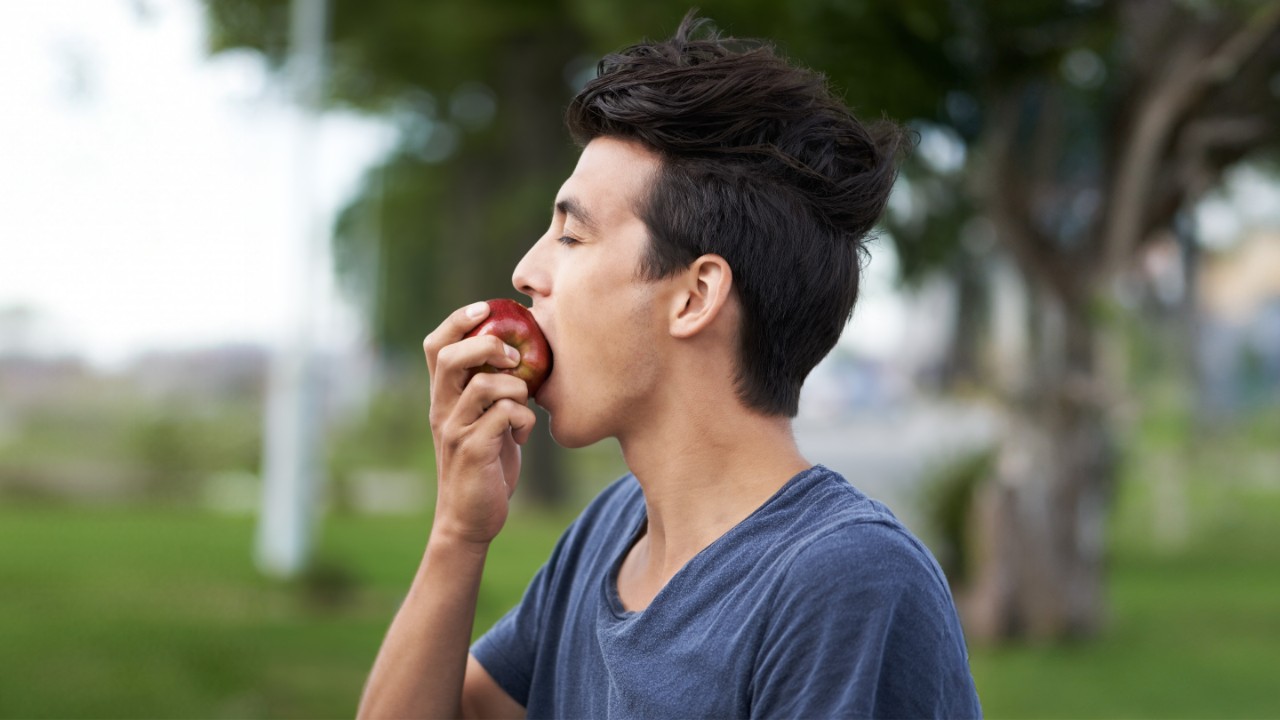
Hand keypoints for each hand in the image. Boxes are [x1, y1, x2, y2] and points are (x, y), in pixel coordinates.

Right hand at [424, 301, 537, 546]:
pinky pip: (506, 416)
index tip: (485, 308)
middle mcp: (442, 409)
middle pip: (451, 357)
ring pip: (485, 385)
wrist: (470, 519)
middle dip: (488, 345)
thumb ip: (492, 390)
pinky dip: (525, 420)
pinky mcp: (474, 452)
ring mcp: (455, 430)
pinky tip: (523, 437)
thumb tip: (521, 354)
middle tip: (513, 358)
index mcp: (443, 397)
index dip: (457, 320)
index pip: (435, 346)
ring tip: (522, 406)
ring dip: (515, 388)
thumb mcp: (484, 420)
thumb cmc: (486, 464)